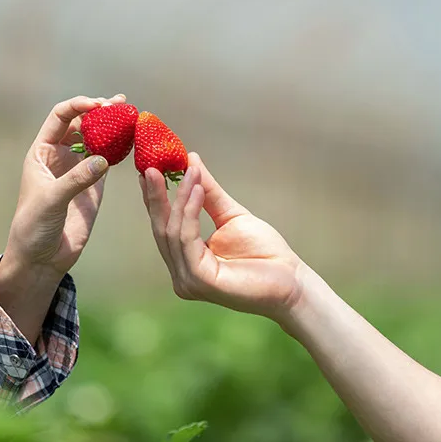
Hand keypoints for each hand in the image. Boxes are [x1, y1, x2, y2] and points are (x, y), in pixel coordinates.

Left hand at [3, 94, 125, 277]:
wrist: (41, 258)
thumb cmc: (34, 226)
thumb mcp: (50, 200)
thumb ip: (75, 179)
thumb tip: (102, 159)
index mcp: (42, 152)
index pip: (60, 118)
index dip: (78, 107)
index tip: (97, 105)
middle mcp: (61, 156)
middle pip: (82, 124)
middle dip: (100, 111)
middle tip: (120, 104)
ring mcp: (79, 170)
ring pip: (98, 140)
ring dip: (113, 126)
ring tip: (131, 114)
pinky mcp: (94, 186)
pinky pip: (109, 160)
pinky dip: (121, 148)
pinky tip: (133, 139)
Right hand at [140, 152, 307, 323]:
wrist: (291, 281)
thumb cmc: (265, 253)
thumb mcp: (230, 215)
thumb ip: (208, 193)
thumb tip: (190, 160)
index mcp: (186, 260)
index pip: (163, 226)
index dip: (154, 198)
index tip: (149, 168)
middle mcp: (182, 273)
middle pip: (161, 229)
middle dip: (156, 196)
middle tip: (152, 166)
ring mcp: (188, 280)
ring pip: (173, 232)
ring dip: (180, 198)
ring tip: (190, 172)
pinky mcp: (199, 280)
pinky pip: (187, 240)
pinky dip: (190, 213)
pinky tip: (198, 191)